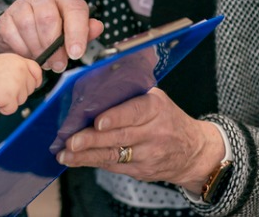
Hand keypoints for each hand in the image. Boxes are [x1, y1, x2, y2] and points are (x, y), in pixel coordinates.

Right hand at [0, 0, 103, 71]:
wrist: (22, 31)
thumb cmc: (53, 33)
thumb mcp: (72, 33)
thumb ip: (85, 32)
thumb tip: (97, 27)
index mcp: (64, 0)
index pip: (74, 10)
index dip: (77, 33)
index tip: (76, 54)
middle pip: (48, 18)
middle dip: (53, 47)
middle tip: (57, 65)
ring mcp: (22, 5)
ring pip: (29, 26)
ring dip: (37, 50)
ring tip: (43, 61)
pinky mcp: (6, 17)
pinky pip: (13, 35)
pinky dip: (22, 50)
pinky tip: (28, 55)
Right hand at [0, 54, 42, 114]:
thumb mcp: (4, 62)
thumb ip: (18, 69)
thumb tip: (27, 81)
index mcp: (19, 61)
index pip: (37, 71)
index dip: (36, 80)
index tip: (33, 85)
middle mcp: (21, 71)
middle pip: (30, 89)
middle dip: (19, 92)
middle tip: (4, 88)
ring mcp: (17, 84)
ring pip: (22, 100)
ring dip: (10, 100)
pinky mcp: (10, 97)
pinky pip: (12, 109)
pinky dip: (3, 108)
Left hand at [55, 88, 223, 192]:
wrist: (194, 151)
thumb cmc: (167, 119)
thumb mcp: (157, 99)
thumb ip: (130, 95)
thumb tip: (93, 87)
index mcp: (156, 108)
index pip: (135, 112)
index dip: (116, 117)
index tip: (98, 122)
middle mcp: (153, 132)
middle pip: (119, 136)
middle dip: (91, 140)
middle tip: (70, 141)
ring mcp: (148, 154)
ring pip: (113, 155)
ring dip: (85, 155)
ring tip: (64, 154)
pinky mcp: (141, 171)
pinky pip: (113, 166)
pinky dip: (92, 162)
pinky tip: (75, 160)